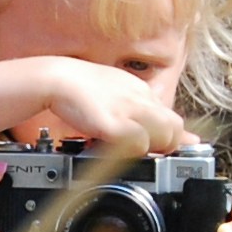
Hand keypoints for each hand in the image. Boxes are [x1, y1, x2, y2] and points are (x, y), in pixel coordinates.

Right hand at [17, 60, 189, 154]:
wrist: (56, 78)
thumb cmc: (79, 89)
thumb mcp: (115, 95)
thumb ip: (135, 110)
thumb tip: (157, 122)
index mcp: (141, 91)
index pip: (172, 118)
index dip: (170, 138)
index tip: (162, 150)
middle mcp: (141, 98)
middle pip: (175, 127)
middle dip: (165, 146)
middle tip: (142, 153)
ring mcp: (129, 109)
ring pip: (165, 136)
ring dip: (149, 150)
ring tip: (126, 151)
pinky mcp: (115, 123)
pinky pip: (138, 144)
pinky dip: (130, 153)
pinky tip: (114, 151)